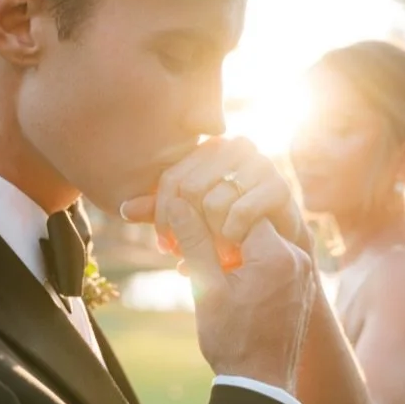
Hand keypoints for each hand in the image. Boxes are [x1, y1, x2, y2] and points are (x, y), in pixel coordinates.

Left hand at [120, 136, 312, 263]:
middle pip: (189, 189)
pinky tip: (232, 252)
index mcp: (209, 148)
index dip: (162, 215)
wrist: (280, 244)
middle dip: (185, 228)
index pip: (172, 179)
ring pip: (212, 201)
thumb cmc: (230, 227)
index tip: (164, 244)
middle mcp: (234, 147)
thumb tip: (124, 209)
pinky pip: (239, 211)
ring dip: (208, 237)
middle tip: (185, 254)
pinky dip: (231, 237)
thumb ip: (161, 211)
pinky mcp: (278, 186)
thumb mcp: (191, 219)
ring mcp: (259, 164)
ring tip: (210, 256)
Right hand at [165, 197, 315, 392]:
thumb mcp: (207, 288)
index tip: (187, 230)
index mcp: (277, 253)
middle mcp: (298, 258)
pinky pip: (274, 263)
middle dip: (219, 233)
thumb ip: (195, 241)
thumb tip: (178, 203)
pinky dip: (250, 266)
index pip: (239, 209)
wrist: (262, 386)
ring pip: (262, 244)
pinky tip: (227, 283)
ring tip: (207, 270)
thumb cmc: (233, 341)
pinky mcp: (301, 288)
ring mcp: (304, 273)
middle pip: (252, 224)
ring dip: (233, 251)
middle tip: (191, 249)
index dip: (209, 215)